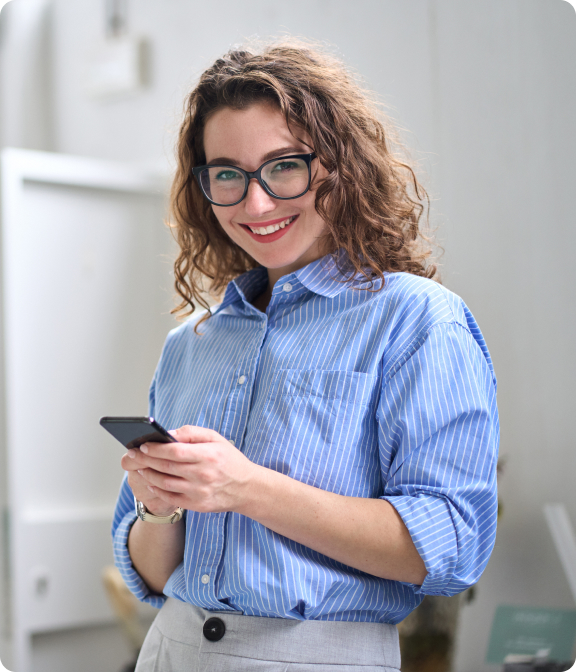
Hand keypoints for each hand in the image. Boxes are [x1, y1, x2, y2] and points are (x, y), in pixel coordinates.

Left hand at [120, 425, 258, 514]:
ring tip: (141, 467)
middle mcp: (203, 474)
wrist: (246, 488)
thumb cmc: (229, 459)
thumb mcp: (216, 438)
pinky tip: (151, 481)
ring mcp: (199, 492)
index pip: (175, 451)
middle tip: (133, 454)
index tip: (143, 445)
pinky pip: (171, 497)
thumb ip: (192, 433)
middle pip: (166, 467)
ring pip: (165, 483)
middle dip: (146, 460)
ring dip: (149, 474)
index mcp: (208, 455)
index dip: (156, 448)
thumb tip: (168, 434)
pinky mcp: (197, 505)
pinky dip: (158, 489)